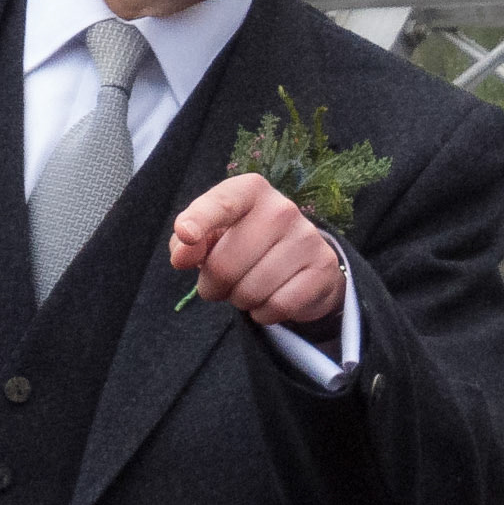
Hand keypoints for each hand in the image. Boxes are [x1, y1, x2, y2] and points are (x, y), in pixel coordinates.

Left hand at [169, 174, 346, 325]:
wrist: (302, 262)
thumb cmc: (244, 244)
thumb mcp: (212, 236)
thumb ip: (187, 243)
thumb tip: (181, 256)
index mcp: (250, 190)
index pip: (222, 203)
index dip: (200, 220)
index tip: (186, 235)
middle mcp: (282, 208)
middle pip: (226, 265)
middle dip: (214, 286)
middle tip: (221, 285)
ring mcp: (306, 237)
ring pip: (251, 291)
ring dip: (240, 301)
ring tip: (247, 289)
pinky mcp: (322, 267)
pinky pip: (278, 306)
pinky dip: (264, 313)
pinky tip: (268, 300)